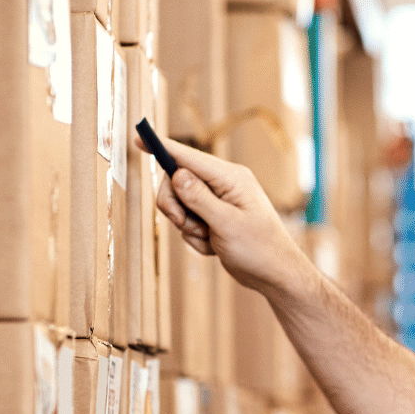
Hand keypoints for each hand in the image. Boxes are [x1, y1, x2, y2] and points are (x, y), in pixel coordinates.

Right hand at [141, 133, 303, 294]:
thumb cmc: (260, 249)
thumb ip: (199, 198)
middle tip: (185, 224)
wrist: (275, 275)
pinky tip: (215, 247)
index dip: (162, 148)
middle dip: (176, 206)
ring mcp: (218, 201)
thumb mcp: (227, 224)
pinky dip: (196, 237)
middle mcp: (224, 184)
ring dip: (188, 226)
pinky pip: (189, 222)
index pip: (189, 157)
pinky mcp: (214, 218)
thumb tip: (177, 174)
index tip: (139, 138)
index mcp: (231, 178)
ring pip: (180, 205)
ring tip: (210, 239)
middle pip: (177, 182)